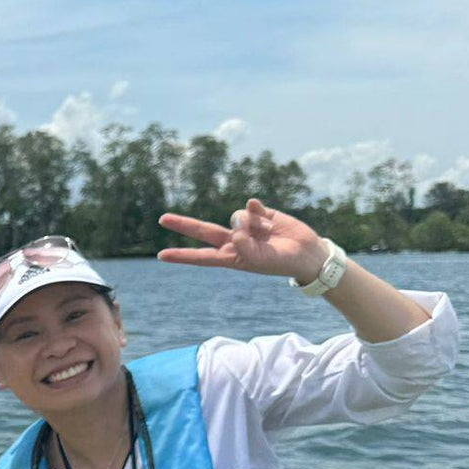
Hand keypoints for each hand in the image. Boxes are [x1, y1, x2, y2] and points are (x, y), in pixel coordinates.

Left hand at [157, 198, 327, 283]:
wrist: (306, 252)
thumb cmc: (283, 261)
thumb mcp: (263, 260)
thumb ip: (246, 246)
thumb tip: (234, 227)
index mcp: (231, 257)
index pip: (201, 256)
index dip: (182, 255)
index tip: (161, 256)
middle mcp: (234, 240)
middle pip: (203, 230)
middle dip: (183, 224)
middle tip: (162, 219)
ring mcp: (245, 226)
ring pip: (236, 216)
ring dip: (251, 224)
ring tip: (269, 235)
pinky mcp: (258, 213)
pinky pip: (250, 207)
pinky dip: (257, 212)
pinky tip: (268, 221)